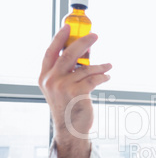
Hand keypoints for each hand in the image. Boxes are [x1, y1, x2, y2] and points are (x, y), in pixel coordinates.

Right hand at [38, 24, 111, 157]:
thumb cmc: (68, 107)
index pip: (50, 52)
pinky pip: (93, 79)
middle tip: (95, 36)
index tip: (68, 27)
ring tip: (108, 66)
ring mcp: (63, 86)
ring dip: (100, 66)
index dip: (59, 38)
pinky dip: (102, 76)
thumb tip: (83, 52)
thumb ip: (67, 72)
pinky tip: (107, 77)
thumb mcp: (60, 88)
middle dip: (83, 42)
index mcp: (45, 77)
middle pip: (68, 54)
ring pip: (85, 68)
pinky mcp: (76, 93)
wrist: (70, 129)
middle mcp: (51, 80)